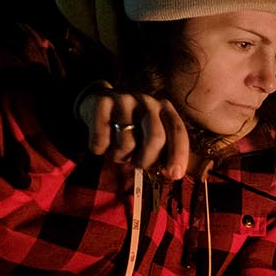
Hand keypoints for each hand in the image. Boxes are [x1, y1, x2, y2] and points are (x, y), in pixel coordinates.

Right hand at [76, 87, 191, 181]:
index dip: (178, 155)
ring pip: (127, 143)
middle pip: (155, 138)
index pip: (177, 131)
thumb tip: (175, 174)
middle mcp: (146, 101)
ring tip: (117, 151)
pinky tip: (102, 143)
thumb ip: (165, 150)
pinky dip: (100, 149)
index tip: (174, 174)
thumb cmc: (131, 127)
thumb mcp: (151, 134)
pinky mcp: (101, 104)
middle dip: (148, 160)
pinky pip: (102, 139)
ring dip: (120, 157)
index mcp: (164, 108)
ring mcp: (123, 100)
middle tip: (138, 165)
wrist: (97, 103)